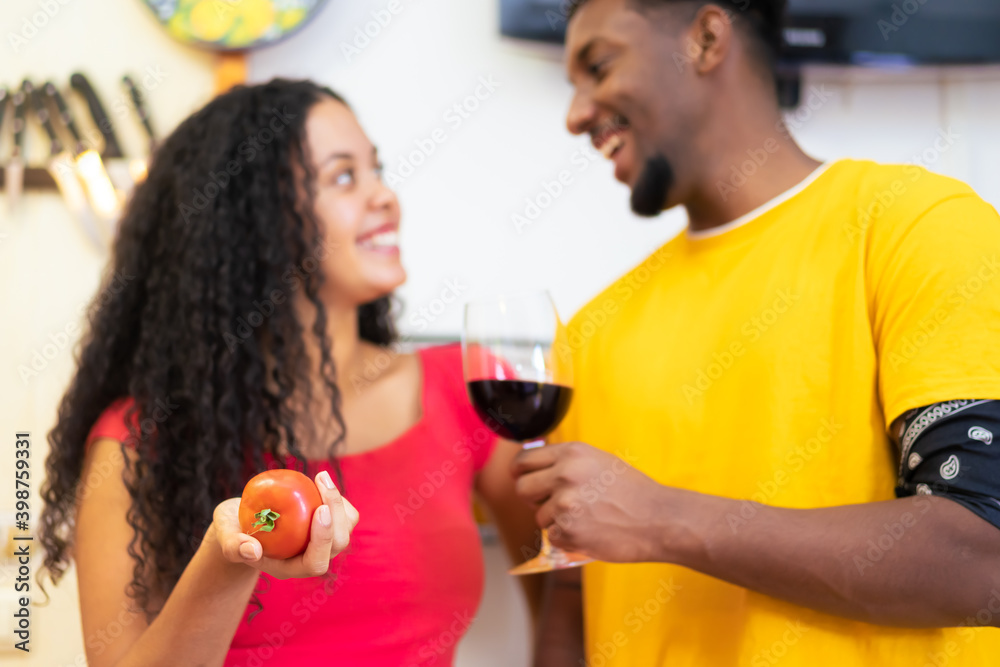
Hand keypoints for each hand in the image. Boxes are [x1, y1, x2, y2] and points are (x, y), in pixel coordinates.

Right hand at [211, 470, 358, 577]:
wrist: (241, 524)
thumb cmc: (232, 531)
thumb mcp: (225, 537)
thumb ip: (233, 546)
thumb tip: (251, 550)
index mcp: (290, 567)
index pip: (315, 562)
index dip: (322, 539)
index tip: (320, 509)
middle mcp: (310, 557)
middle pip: (338, 543)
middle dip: (337, 512)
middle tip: (321, 481)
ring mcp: (320, 541)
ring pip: (346, 527)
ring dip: (340, 502)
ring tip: (320, 478)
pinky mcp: (326, 525)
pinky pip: (344, 514)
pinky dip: (337, 497)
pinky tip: (319, 481)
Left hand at [513, 441, 666, 562]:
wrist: (658, 519)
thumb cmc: (632, 491)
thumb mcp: (599, 461)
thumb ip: (567, 462)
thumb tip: (536, 467)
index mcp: (572, 453)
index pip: (524, 460)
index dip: (519, 471)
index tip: (521, 477)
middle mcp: (565, 475)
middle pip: (522, 488)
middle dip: (533, 497)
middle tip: (551, 502)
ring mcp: (565, 504)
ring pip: (538, 516)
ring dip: (555, 520)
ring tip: (585, 517)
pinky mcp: (568, 531)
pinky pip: (552, 536)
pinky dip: (567, 538)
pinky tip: (590, 530)